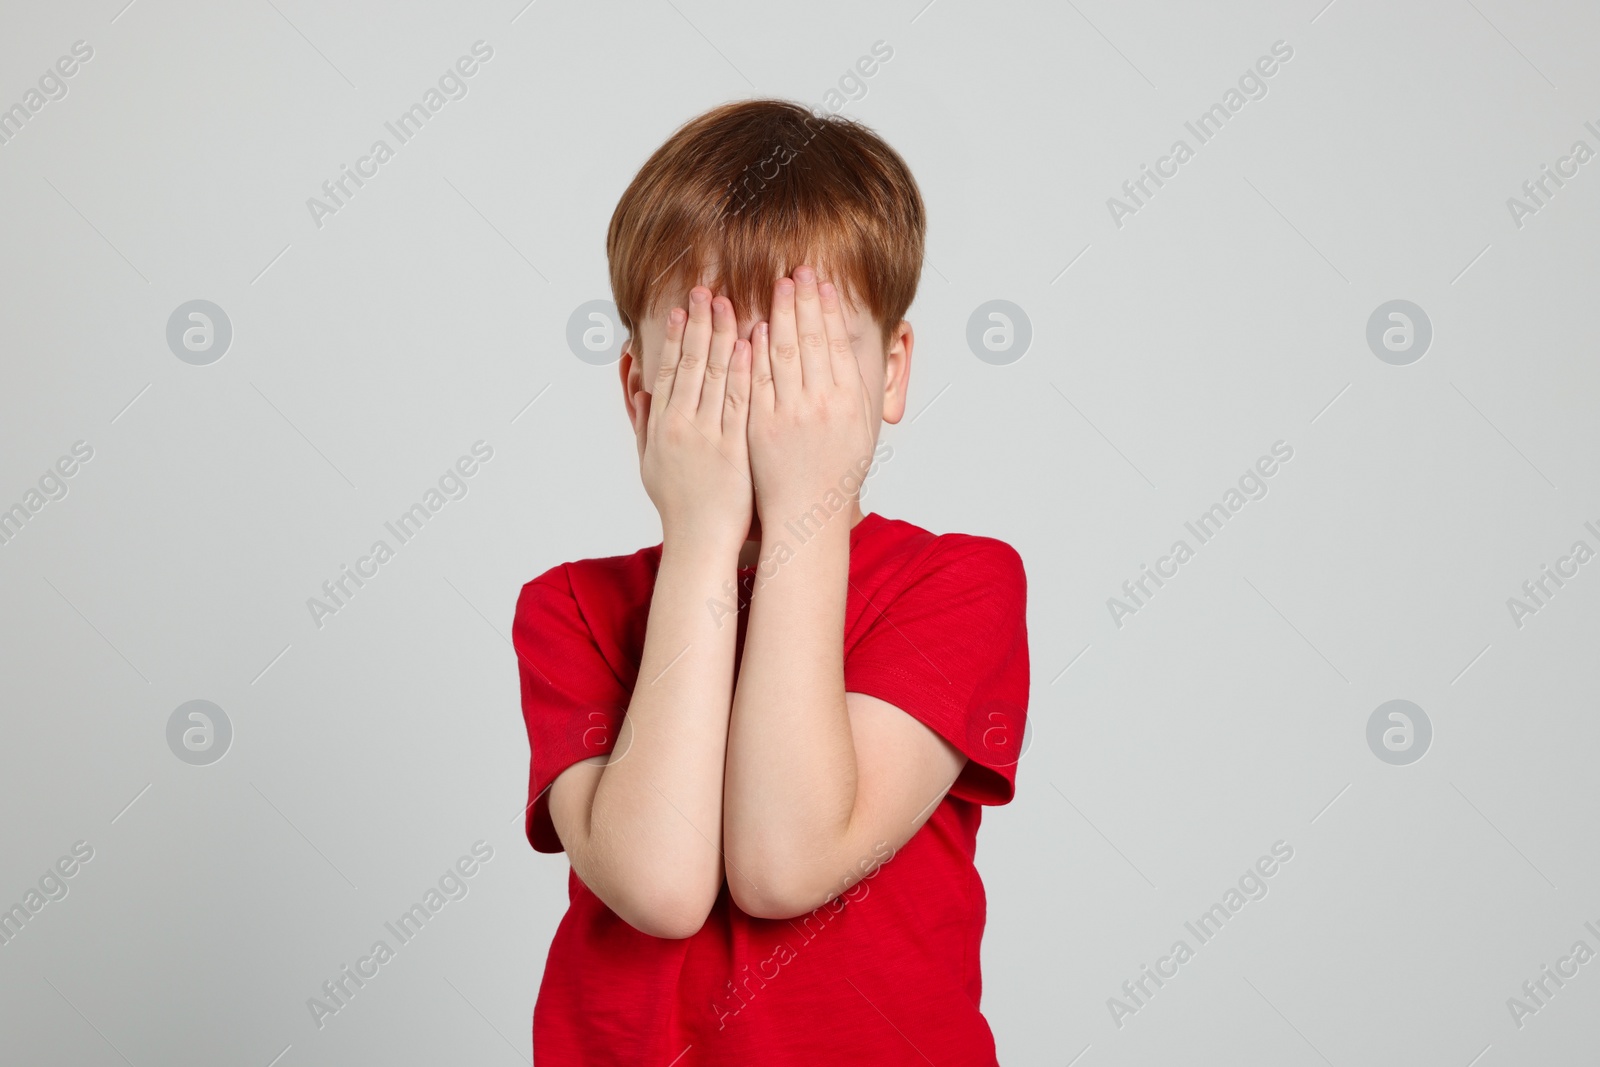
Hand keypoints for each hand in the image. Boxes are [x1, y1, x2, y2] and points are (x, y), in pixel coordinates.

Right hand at [633, 287, 753, 549]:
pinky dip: (743, 371)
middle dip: (699, 324)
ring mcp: (708, 435)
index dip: (675, 337)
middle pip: (689, 364)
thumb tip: (639, 390)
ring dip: (721, 336)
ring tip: (728, 304)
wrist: (701, 540)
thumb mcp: (650, 463)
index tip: (682, 308)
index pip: (668, 370)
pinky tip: (750, 344)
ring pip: (714, 375)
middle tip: (706, 291)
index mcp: (661, 426)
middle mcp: (681, 426)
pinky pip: (739, 401)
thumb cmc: (679, 505)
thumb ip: (644, 424)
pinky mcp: (734, 447)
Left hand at [747, 265, 875, 520]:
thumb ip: (853, 387)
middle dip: (803, 301)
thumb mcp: (859, 428)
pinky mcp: (761, 426)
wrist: (808, 513)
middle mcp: (821, 404)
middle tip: (797, 271)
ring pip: (784, 353)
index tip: (821, 283)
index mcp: (847, 401)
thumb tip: (845, 348)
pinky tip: (757, 326)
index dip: (828, 310)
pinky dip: (758, 351)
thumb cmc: (835, 472)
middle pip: (811, 340)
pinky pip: (757, 380)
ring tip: (778, 285)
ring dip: (781, 315)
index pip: (836, 343)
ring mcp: (789, 414)